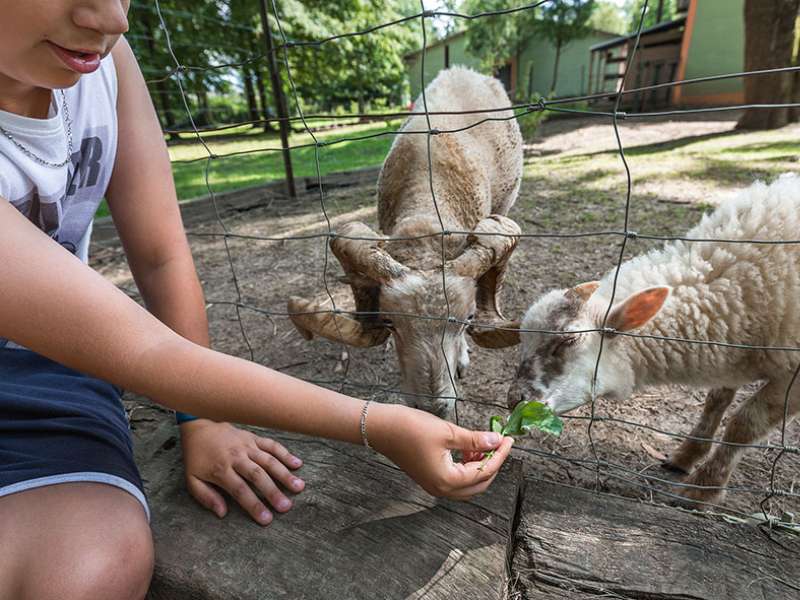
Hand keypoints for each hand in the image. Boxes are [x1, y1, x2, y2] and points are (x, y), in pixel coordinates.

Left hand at [179, 419, 304, 525]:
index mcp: (220, 469)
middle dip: (273, 492)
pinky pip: (271, 445)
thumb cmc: (196, 456)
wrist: (199, 425)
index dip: (254, 505)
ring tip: (298, 487)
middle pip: (258, 476)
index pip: (240, 490)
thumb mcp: (192, 479)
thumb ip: (205, 497)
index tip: (267, 519)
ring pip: (269, 460)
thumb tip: (222, 513)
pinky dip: (285, 454)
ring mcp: (247, 446)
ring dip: (284, 474)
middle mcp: (236, 457)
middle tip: (286, 507)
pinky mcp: (254, 438)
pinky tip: (297, 464)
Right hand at [368, 404, 513, 499]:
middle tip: (500, 444)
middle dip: (493, 464)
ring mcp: (434, 485)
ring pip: (468, 483)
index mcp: (447, 480)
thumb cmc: (410, 429)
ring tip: (484, 444)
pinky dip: (467, 467)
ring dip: (480, 466)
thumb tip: (496, 441)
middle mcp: (442, 489)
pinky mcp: (430, 478)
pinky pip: (456, 479)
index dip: (499, 455)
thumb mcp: (448, 432)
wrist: (381, 428)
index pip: (484, 471)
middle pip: (479, 483)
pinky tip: (469, 449)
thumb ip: (474, 440)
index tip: (508, 440)